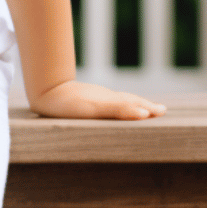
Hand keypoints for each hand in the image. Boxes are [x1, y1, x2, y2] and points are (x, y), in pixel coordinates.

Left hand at [29, 80, 166, 119]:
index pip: (135, 104)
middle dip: (145, 106)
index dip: (148, 109)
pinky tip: (111, 107)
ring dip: (132, 104)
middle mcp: (105, 99)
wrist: (43, 93)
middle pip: (129, 100)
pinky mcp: (84, 100)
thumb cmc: (68, 105)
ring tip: (142, 107)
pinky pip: (106, 102)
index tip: (163, 112)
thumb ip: (119, 110)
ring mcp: (95, 98)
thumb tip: (146, 114)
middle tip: (161, 110)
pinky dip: (116, 105)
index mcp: (111, 101)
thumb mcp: (95, 109)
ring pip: (118, 100)